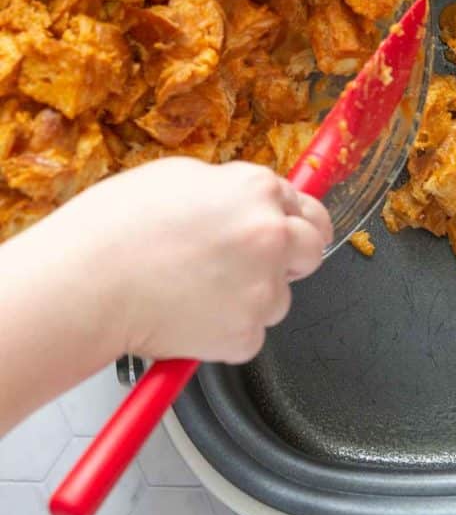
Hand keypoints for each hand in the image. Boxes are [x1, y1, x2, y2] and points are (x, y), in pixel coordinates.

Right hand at [34, 157, 331, 364]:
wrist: (84, 284)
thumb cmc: (113, 227)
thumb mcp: (176, 178)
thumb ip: (227, 191)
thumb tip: (245, 203)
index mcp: (256, 190)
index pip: (304, 206)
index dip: (288, 220)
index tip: (282, 231)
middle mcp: (271, 236)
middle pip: (312, 249)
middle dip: (290, 257)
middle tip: (249, 266)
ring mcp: (263, 289)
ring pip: (278, 298)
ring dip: (250, 298)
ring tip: (195, 290)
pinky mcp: (246, 336)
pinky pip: (249, 335)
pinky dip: (225, 333)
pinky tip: (188, 316)